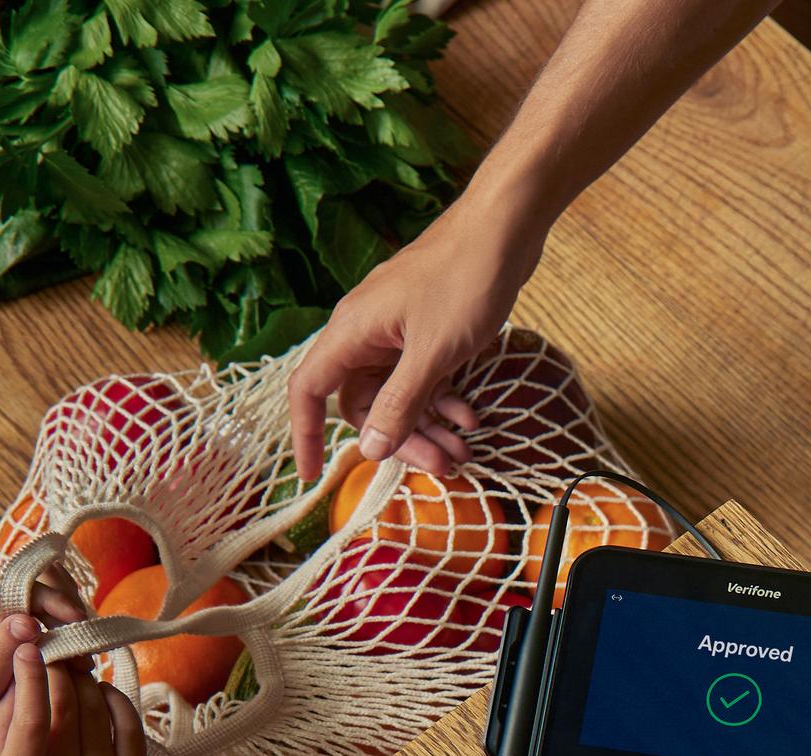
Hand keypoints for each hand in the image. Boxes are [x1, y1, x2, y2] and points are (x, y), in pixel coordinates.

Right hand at [0, 638, 149, 755]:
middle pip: (68, 702)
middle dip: (59, 667)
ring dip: (85, 678)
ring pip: (98, 705)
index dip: (31, 673)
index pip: (31, 716)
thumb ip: (3, 721)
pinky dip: (114, 697)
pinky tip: (100, 694)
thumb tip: (21, 669)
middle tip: (54, 652)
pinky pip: (129, 721)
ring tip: (73, 672)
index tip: (28, 647)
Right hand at [286, 196, 545, 481]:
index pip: (309, 390)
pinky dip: (444, 400)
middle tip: (442, 466)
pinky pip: (422, 376)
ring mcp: (396, 329)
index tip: (311, 475)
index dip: (305, 434)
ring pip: (397, 393)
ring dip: (427, 425)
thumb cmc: (465, 277)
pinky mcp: (425, 327)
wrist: (505, 225)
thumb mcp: (434, 353)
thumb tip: (371, 448)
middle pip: (364, 402)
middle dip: (400, 439)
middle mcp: (366, 331)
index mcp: (352, 331)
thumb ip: (401, 402)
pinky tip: (471, 417)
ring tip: (464, 452)